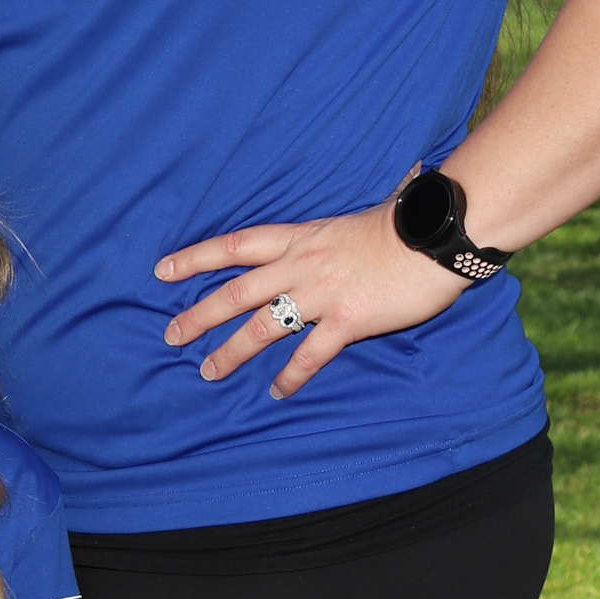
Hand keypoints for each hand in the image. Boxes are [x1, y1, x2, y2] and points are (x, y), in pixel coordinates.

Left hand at [156, 192, 463, 398]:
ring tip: (208, 371)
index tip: (162, 271)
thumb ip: (335, 229)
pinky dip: (291, 375)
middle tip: (170, 335)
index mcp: (299, 237)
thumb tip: (347, 206)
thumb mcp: (355, 217)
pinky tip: (277, 392)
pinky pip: (310, 354)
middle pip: (235, 291)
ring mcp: (322, 294)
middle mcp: (300, 265)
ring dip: (231, 351)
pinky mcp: (347, 320)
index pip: (234, 246)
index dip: (195, 258)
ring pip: (262, 326)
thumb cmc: (403, 224)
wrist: (437, 236)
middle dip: (199, 315)